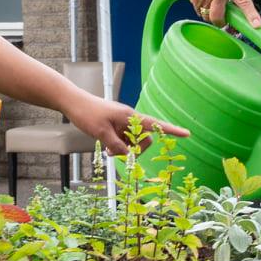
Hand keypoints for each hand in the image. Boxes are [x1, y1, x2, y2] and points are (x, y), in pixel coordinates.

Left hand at [64, 92, 189, 156]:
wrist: (72, 103)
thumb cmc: (87, 114)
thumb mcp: (101, 133)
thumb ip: (117, 147)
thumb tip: (130, 158)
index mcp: (130, 117)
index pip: (155, 124)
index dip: (172, 130)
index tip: (187, 134)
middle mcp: (129, 119)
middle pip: (144, 139)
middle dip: (134, 150)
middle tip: (114, 154)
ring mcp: (123, 122)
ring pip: (132, 141)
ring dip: (123, 149)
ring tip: (106, 150)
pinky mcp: (116, 125)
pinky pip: (123, 140)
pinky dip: (118, 146)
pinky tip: (106, 147)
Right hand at [182, 0, 260, 27]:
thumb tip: (238, 9)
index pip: (243, 2)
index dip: (251, 15)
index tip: (256, 25)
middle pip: (218, 17)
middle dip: (221, 22)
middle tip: (223, 20)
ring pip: (208, 16)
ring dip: (211, 15)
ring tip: (212, 4)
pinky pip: (199, 12)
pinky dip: (202, 10)